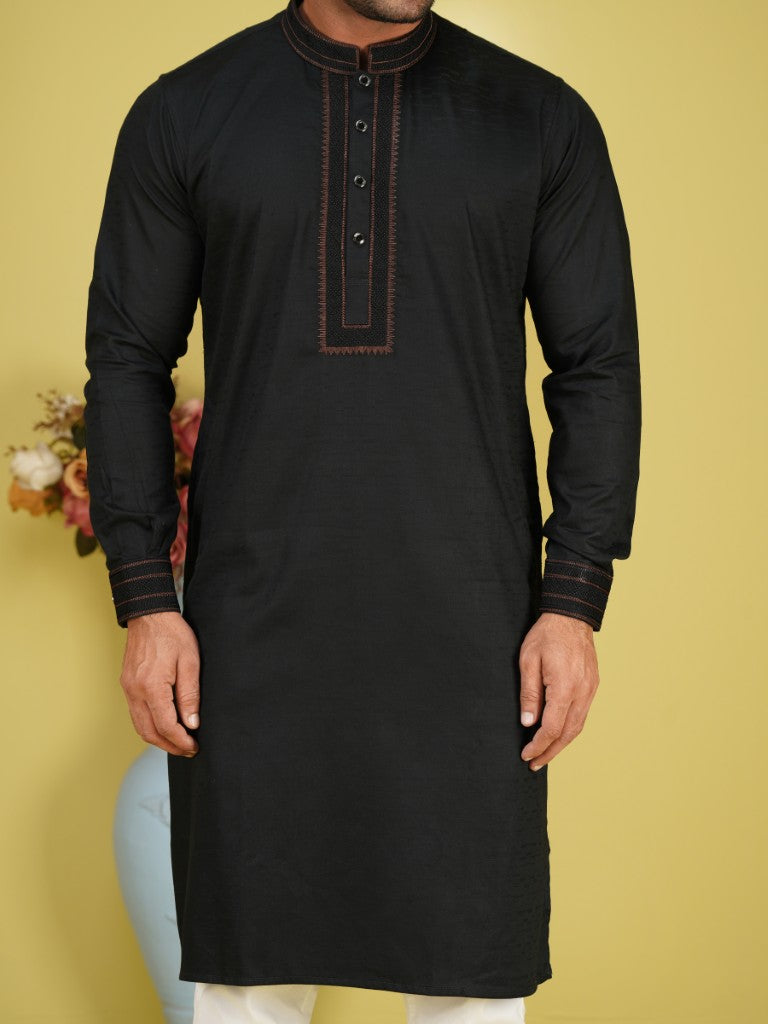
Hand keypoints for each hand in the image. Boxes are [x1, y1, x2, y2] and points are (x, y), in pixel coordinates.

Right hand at [120, 611, 200, 756]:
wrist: (149, 615)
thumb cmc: (173, 634)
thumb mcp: (190, 662)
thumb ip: (190, 695)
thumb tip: (192, 723)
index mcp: (152, 687)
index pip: (166, 726)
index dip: (181, 741)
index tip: (194, 746)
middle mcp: (135, 691)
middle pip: (149, 732)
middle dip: (169, 746)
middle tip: (188, 749)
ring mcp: (128, 689)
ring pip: (139, 726)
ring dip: (158, 739)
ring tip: (177, 741)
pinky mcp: (127, 685)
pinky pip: (135, 714)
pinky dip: (149, 726)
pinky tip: (163, 725)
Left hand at [518, 611, 599, 770]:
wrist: (571, 615)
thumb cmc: (546, 635)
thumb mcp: (528, 661)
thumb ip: (529, 694)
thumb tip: (527, 723)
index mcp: (564, 687)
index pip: (551, 728)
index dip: (538, 745)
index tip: (526, 755)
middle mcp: (582, 692)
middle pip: (567, 733)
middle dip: (550, 751)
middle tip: (535, 764)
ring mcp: (590, 689)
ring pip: (578, 726)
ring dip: (562, 743)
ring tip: (545, 754)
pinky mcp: (593, 685)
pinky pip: (583, 714)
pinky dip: (570, 728)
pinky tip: (559, 733)